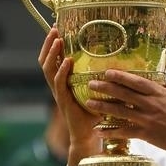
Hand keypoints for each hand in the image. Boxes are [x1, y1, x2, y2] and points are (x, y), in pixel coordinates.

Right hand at [38, 28, 100, 165]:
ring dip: (52, 54)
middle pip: (46, 61)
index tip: (57, 28)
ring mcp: (59, 94)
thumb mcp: (98, 92)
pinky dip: (62, 71)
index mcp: (64, 83)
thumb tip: (119, 61)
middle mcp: (58, 86)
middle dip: (48, 44)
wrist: (89, 136)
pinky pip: (59, 84)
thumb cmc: (96, 114)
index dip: (53, 45)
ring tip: (57, 40)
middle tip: (54, 29)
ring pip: (48, 70)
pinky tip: (67, 61)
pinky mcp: (64, 102)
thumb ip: (102, 78)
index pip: (54, 59)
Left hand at [84, 70, 165, 154]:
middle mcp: (151, 104)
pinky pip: (124, 132)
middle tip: (91, 84)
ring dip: (103, 107)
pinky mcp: (145, 133)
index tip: (108, 72)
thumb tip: (161, 80)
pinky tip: (98, 130)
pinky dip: (110, 131)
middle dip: (106, 88)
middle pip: (124, 94)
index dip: (121, 76)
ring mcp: (147, 119)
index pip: (137, 81)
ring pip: (120, 111)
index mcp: (159, 93)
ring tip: (89, 103)